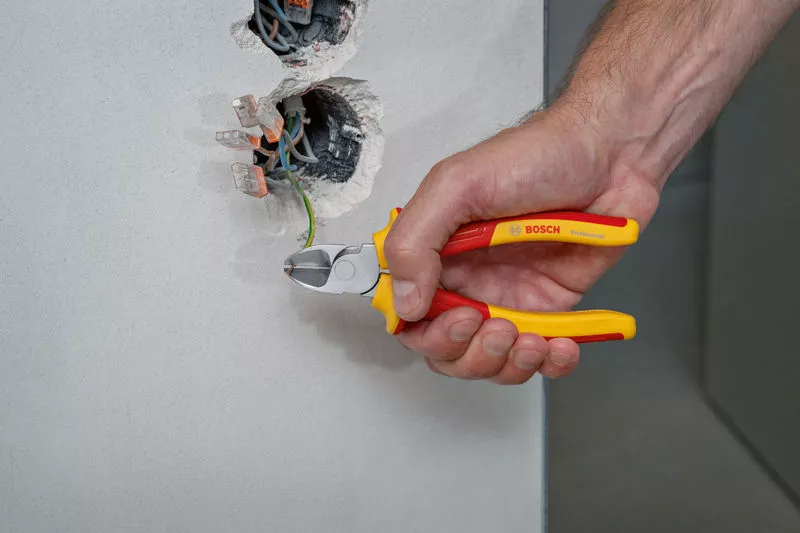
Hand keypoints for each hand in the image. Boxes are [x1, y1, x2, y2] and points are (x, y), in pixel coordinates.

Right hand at [384, 106, 660, 383]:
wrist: (611, 155)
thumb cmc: (536, 155)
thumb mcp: (458, 185)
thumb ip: (416, 240)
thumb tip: (403, 301)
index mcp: (436, 253)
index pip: (411, 315)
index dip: (429, 333)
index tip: (462, 318)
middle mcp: (468, 279)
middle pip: (447, 349)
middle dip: (471, 354)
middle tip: (500, 328)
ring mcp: (508, 296)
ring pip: (491, 361)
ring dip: (508, 364)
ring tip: (533, 339)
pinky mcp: (549, 307)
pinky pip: (540, 355)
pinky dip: (550, 363)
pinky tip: (560, 346)